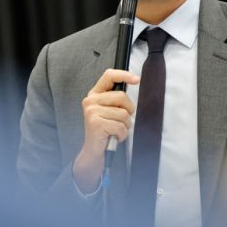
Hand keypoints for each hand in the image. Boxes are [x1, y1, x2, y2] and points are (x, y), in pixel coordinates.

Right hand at [73, 69, 138, 192]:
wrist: (94, 151)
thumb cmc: (105, 130)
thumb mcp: (110, 111)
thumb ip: (117, 99)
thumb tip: (133, 81)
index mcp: (94, 94)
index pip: (109, 76)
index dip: (124, 75)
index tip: (136, 79)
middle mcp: (90, 101)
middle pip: (122, 97)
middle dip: (128, 111)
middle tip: (122, 121)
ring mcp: (91, 112)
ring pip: (123, 114)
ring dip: (125, 126)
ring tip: (116, 130)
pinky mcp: (96, 123)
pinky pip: (120, 126)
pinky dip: (122, 134)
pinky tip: (113, 136)